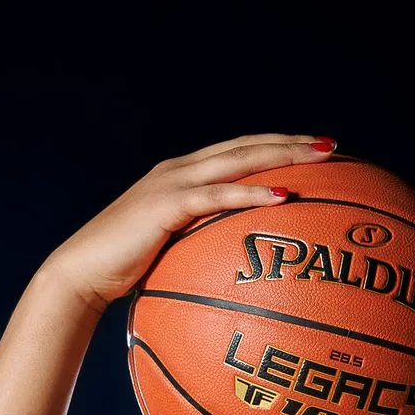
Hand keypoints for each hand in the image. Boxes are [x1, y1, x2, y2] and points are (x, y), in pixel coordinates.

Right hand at [41, 133, 335, 312]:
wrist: (83, 273)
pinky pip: (217, 196)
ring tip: (321, 157)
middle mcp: (180, 169)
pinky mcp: (166, 205)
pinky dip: (251, 194)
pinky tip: (284, 195)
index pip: (239, 151)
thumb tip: (236, 263)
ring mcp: (173, 182)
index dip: (277, 145)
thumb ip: (202, 241)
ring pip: (238, 161)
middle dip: (290, 142)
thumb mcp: (174, 249)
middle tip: (332, 144)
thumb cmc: (128, 270)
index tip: (315, 149)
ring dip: (282, 156)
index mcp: (184, 175)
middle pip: (246, 146)